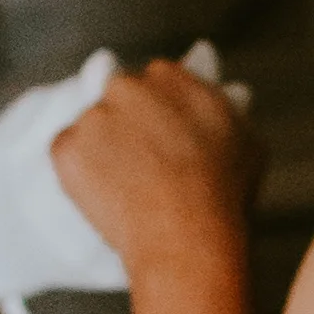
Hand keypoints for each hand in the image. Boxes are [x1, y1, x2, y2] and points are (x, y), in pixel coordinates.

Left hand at [53, 48, 256, 278]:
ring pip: (92, 126)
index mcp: (170, 77)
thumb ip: (231, 107)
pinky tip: (108, 196)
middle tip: (145, 164)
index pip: (156, 81)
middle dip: (128, 123)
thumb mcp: (247, 141)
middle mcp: (127, 86)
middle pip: (119, 96)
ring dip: (103, 148)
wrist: (185, 237)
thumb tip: (232, 90)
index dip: (160, 112)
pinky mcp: (65, 147)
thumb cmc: (223, 195)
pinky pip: (67, 153)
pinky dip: (79, 172)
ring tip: (129, 189)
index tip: (164, 138)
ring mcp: (93, 116)